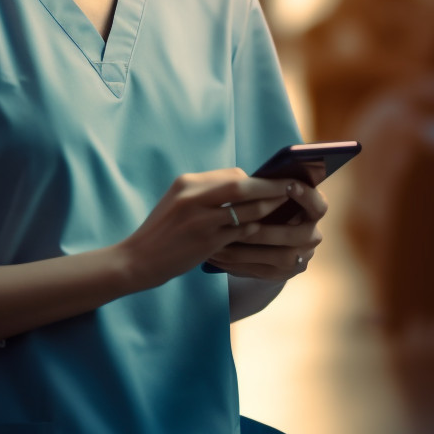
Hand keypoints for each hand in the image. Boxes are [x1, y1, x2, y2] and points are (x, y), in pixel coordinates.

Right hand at [120, 169, 299, 290]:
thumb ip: (205, 194)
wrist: (138, 259)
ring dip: (270, 208)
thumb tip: (242, 187)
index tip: (272, 183)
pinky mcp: (206, 241)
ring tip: (287, 210)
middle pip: (242, 185)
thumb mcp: (178, 203)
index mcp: (187, 183)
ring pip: (246, 208)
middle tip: (294, 188)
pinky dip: (256, 229)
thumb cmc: (162, 232)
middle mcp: (193, 197)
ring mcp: (200, 219)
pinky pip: (240, 231)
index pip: (231, 175)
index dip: (255, 180)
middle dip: (271, 187)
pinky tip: (265, 231)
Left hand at [204, 180, 326, 280]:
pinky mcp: (284, 273)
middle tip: (239, 225)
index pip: (318, 204)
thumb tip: (250, 180)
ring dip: (248, 249)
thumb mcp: (270, 197)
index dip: (306, 196)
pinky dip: (238, 262)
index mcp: (313, 211)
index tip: (288, 185)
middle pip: (297, 236)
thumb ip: (268, 192)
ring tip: (221, 241)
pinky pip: (263, 270)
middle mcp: (313, 235)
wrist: (266, 239)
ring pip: (280, 257)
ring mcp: (301, 258)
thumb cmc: (266, 207)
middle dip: (267, 230)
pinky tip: (217, 255)